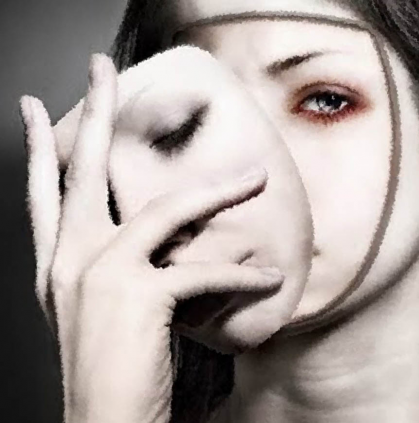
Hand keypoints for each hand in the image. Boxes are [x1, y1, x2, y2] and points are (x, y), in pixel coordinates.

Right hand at [21, 54, 283, 422]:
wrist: (102, 421)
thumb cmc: (108, 366)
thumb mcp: (99, 306)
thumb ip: (117, 264)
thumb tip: (159, 237)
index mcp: (57, 264)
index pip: (42, 191)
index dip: (37, 148)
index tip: (31, 109)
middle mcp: (71, 259)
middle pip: (83, 170)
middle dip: (94, 113)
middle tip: (97, 68)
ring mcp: (101, 274)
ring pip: (166, 210)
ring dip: (219, 191)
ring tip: (255, 177)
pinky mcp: (138, 296)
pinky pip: (202, 272)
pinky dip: (240, 274)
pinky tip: (266, 274)